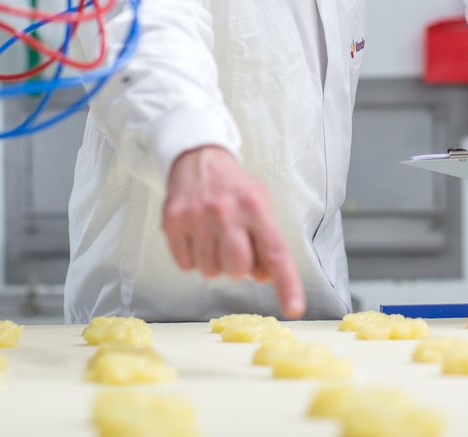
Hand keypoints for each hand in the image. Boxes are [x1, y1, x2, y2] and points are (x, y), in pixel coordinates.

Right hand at [162, 145, 305, 317]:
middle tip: (232, 247)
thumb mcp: (260, 206)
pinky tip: (196, 236)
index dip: (287, 284)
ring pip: (210, 271)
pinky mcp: (173, 221)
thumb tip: (264, 277)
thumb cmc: (234, 189)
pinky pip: (186, 265)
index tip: (294, 309)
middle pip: (238, 269)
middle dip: (237, 267)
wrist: (198, 158)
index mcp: (256, 208)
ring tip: (213, 237)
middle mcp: (227, 211)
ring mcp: (197, 216)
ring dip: (214, 262)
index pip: (275, 252)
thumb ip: (266, 243)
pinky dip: (192, 258)